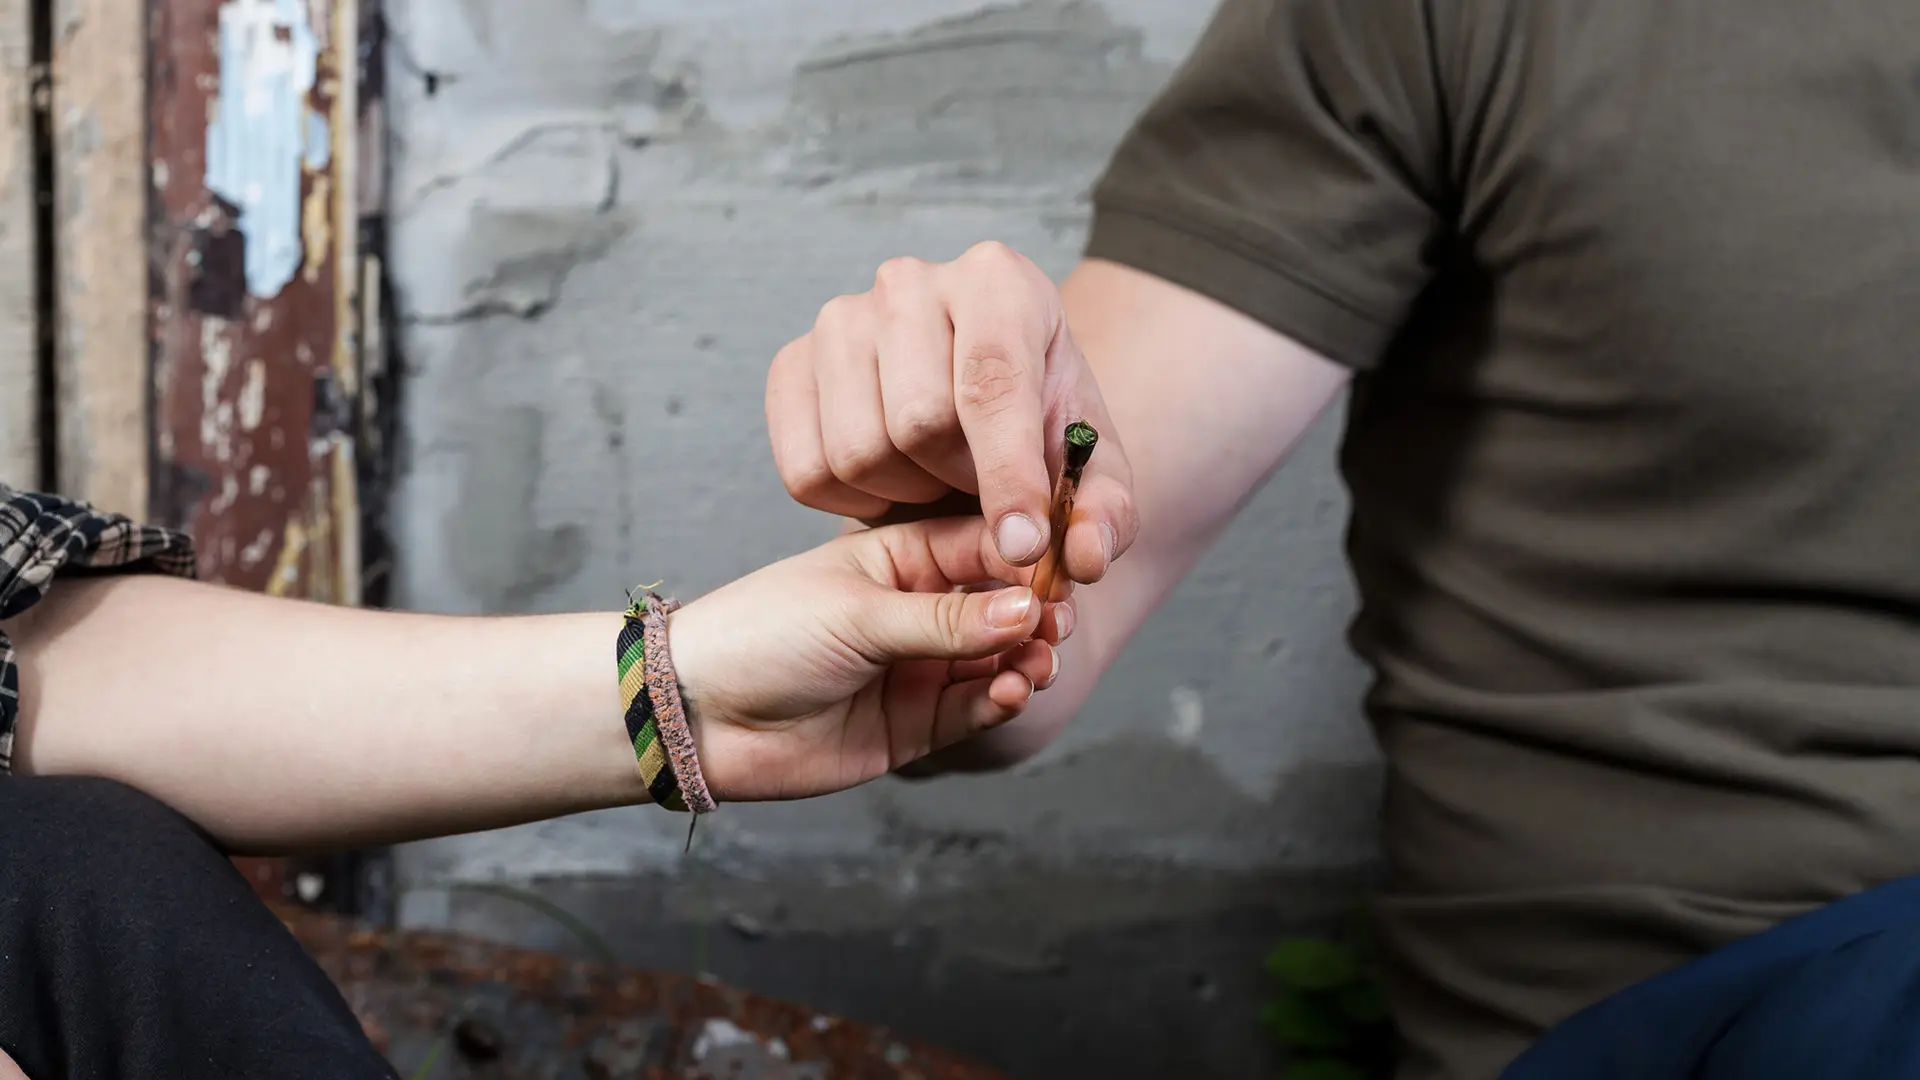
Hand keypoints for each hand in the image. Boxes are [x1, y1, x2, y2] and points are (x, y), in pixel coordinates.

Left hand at [667, 516, 1068, 800]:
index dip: (1029, 554)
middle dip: (1037, 613)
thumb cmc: (762, 637)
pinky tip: (1011, 691)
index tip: (1068, 565)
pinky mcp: (917, 722)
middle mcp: (919, 607)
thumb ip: (946, 619)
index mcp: (902, 555)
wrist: (700, 716)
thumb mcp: (858, 613)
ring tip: (1035, 662)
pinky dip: (1000, 700)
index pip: (985, 543)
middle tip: (1059, 622)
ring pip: (998, 659)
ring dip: (1025, 659)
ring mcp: (921, 665)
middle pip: (1003, 604)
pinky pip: (975, 707)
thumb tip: (1027, 608)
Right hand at [766, 242, 1139, 587]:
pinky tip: (891, 483)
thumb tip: (1081, 556)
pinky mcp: (790, 361)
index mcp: (998, 281)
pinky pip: (806, 471)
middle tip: (979, 487)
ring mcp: (839, 317)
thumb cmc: (1036, 427)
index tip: (1023, 547)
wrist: (973, 408)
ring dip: (904, 496)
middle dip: (957, 483)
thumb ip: (1106, 515)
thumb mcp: (1090, 468)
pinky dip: (852, 504)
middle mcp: (909, 282)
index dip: (1008, 476)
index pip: (991, 383)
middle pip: (918, 422)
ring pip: (858, 451)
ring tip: (936, 479)